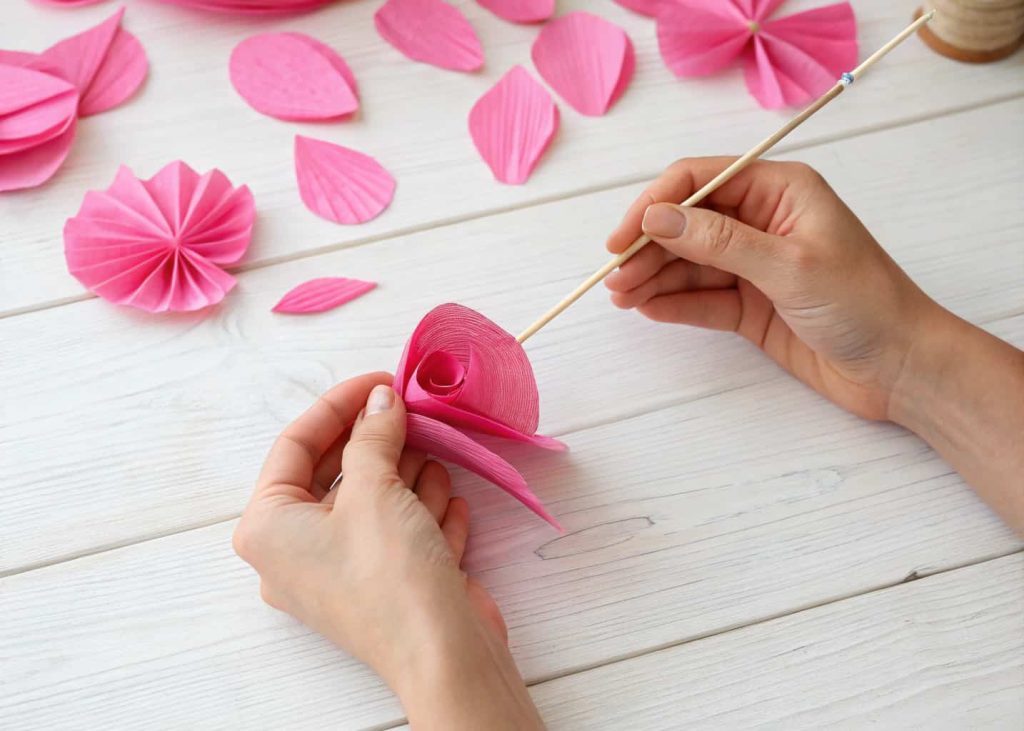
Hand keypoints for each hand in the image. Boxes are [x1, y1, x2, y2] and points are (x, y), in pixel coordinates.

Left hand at [233, 374, 543, 728]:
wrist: (443, 654)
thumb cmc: (390, 570)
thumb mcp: (374, 487)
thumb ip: (373, 434)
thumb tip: (381, 400)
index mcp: (268, 528)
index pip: (294, 445)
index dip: (339, 405)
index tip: (380, 381)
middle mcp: (295, 552)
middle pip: (336, 473)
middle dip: (379, 443)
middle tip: (412, 413)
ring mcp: (340, 571)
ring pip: (372, 502)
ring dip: (406, 477)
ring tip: (435, 461)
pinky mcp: (382, 584)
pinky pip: (397, 532)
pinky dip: (421, 513)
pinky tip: (447, 504)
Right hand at [605, 157, 939, 420]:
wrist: (901, 368)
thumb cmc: (863, 304)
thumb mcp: (788, 265)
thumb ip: (719, 241)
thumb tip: (657, 218)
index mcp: (780, 191)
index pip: (700, 180)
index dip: (655, 204)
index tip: (623, 237)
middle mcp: (763, 222)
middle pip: (688, 223)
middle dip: (649, 247)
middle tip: (616, 277)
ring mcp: (755, 265)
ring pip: (690, 263)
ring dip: (654, 277)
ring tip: (622, 296)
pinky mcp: (751, 306)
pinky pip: (703, 298)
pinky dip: (674, 303)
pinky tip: (647, 309)